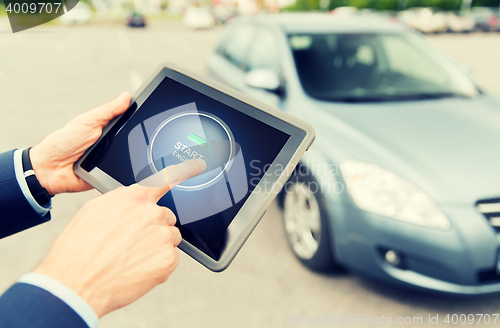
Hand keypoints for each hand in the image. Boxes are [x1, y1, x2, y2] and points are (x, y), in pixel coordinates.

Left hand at [30, 92, 130, 195]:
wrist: (50, 169)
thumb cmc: (63, 142)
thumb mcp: (87, 121)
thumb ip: (107, 111)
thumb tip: (126, 97)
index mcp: (107, 129)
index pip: (129, 123)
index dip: (139, 118)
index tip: (148, 112)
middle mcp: (112, 144)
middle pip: (133, 141)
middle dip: (135, 139)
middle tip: (129, 136)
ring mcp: (112, 161)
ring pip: (131, 159)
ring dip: (127, 157)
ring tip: (115, 152)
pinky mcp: (110, 176)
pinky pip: (122, 175)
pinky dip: (121, 172)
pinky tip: (117, 168)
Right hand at [34, 158, 206, 317]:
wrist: (76, 284)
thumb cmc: (79, 249)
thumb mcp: (95, 211)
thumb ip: (122, 202)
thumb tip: (134, 202)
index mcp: (133, 197)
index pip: (165, 179)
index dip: (184, 171)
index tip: (198, 165)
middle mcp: (152, 212)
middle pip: (165, 216)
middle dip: (154, 228)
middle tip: (131, 243)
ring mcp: (162, 236)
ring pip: (170, 238)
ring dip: (157, 246)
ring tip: (131, 257)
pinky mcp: (168, 259)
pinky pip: (171, 258)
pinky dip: (158, 265)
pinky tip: (138, 269)